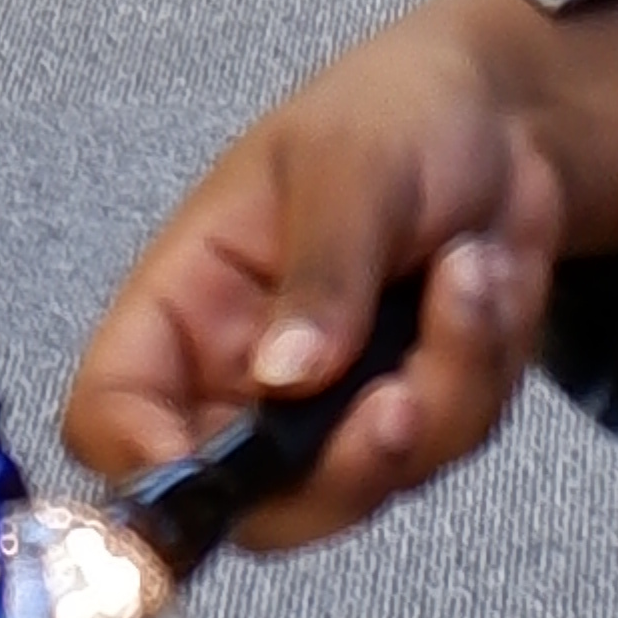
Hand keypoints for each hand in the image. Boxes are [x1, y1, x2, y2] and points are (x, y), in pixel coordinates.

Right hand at [62, 0, 617, 552]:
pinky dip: (485, 368)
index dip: (141, 467)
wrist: (504, 118)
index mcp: (185, 304)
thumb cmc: (394, 112)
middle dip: (343, 469)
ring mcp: (329, 409)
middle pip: (248, 505)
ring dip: (445, 386)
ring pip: (369, 484)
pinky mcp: (411, 417)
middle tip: (406, 400)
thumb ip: (320, 269)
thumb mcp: (350, 164)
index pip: (112, 415)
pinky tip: (485, 280)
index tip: (217, 480)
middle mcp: (240, 376)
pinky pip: (448, 447)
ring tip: (471, 268)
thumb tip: (285, 378)